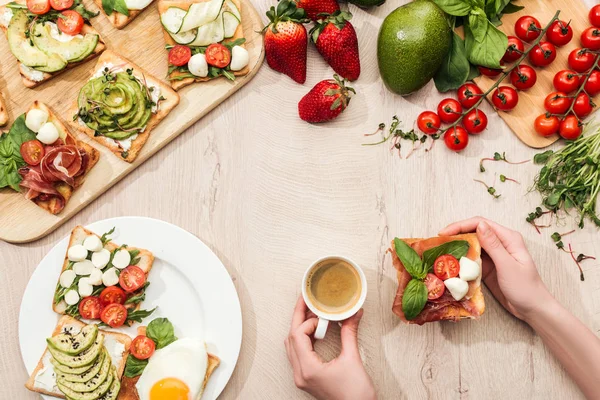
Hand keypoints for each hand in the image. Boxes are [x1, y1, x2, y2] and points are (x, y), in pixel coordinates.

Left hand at [285, 297, 375, 399]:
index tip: (323, 315)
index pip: (298, 335)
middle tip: (307, 301)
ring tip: (313, 315)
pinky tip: (316, 332)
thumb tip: (353, 313)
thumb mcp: (353, 360)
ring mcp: (302, 377)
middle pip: (291, 338)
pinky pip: (298, 354)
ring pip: (292, 346)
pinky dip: (304, 339)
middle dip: (299, 318)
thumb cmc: (357, 395)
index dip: (309, 321)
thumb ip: (349, 333)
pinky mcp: (307, 378)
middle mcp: (300, 374)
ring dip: (301, 328)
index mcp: (308, 369)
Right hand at [440, 217, 554, 320]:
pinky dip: (461, 260)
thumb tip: (480, 225)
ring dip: (457, 247)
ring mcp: (494, 255)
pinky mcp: (488, 267)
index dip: (460, 225)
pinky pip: (472, 259)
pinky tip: (451, 263)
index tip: (444, 233)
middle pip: (474, 232)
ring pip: (471, 245)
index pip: (480, 224)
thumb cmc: (525, 288)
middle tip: (438, 242)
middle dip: (456, 235)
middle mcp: (500, 243)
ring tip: (441, 251)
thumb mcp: (508, 265)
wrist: (533, 309)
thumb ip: (493, 245)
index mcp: (508, 238)